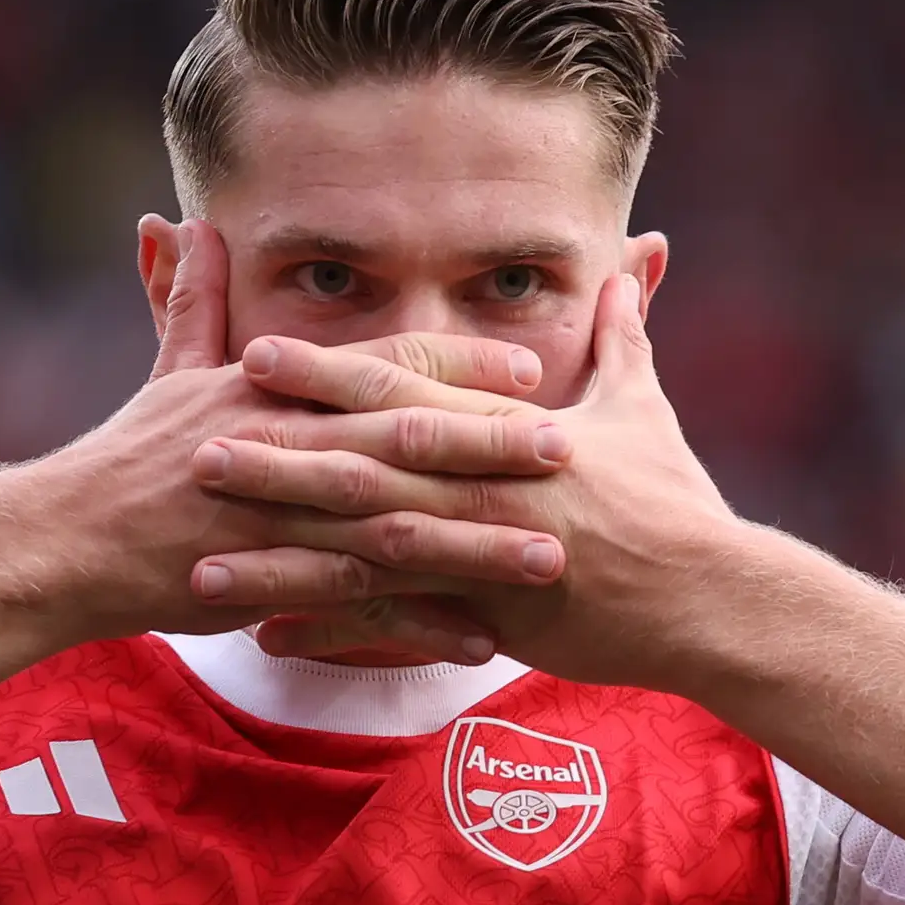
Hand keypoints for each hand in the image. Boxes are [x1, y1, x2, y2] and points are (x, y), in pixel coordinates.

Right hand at [17, 223, 568, 657]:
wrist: (65, 543)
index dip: (459, 368)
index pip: (381, 368)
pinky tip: (479, 639)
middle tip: (569, 450)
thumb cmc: (126, 459)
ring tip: (550, 554)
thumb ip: (193, 303)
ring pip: (395, 530)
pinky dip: (419, 625)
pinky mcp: (267, 586)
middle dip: (490, 446)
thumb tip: (184, 223)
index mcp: (273, 393)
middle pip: (403, 442)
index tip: (531, 368)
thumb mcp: (166, 372)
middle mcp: (283, 448)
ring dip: (476, 544)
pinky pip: (357, 609)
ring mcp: (277, 520)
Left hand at [197, 274, 755, 690]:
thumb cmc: (678, 503)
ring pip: (362, 551)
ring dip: (278, 556)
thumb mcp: (647, 409)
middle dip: (274, 455)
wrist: (713, 596)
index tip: (254, 356)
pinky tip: (266, 641)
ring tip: (201, 561)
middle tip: (191, 446)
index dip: (324, 375)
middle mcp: (483, 486)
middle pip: (361, 465)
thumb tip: (635, 262)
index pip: (400, 391)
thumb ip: (624, 337)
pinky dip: (329, 634)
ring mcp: (483, 553)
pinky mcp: (491, 617)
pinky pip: (395, 628)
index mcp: (506, 431)